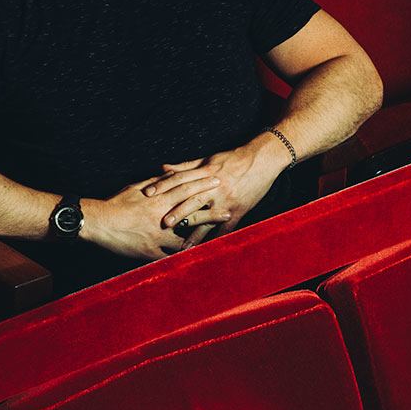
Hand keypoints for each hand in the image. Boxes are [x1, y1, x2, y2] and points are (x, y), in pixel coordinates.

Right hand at [82, 164, 225, 262]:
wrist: (99, 222)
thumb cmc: (117, 203)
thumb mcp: (137, 187)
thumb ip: (156, 181)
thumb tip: (170, 172)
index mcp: (157, 198)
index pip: (185, 188)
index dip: (202, 184)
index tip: (217, 180)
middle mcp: (160, 216)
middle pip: (191, 211)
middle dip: (211, 210)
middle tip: (228, 207)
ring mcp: (157, 235)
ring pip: (184, 236)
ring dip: (201, 236)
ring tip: (216, 238)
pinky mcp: (150, 250)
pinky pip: (169, 256)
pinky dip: (182, 257)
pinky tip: (194, 259)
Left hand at [155, 136, 290, 237]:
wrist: (262, 160)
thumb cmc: (234, 159)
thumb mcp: (208, 160)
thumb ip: (185, 167)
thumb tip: (163, 168)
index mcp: (205, 173)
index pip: (179, 180)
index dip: (163, 186)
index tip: (148, 194)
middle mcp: (214, 188)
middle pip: (192, 201)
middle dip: (178, 213)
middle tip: (162, 224)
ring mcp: (227, 200)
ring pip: (208, 219)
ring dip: (195, 234)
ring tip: (183, 247)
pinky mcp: (239, 210)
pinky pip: (226, 228)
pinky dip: (217, 239)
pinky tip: (208, 250)